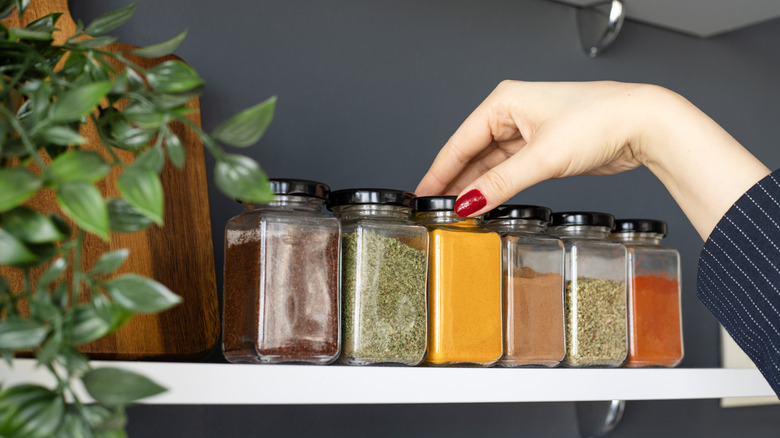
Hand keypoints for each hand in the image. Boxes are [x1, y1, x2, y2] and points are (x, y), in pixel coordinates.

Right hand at [415, 80, 768, 238]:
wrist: (645, 125)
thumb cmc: (600, 121)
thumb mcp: (542, 157)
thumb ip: (501, 183)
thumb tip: (467, 204)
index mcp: (505, 102)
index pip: (460, 142)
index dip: (440, 171)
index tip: (423, 195)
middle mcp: (513, 113)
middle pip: (473, 153)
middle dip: (456, 181)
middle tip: (436, 209)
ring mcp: (529, 131)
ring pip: (492, 164)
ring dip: (477, 187)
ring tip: (457, 212)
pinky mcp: (545, 149)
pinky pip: (510, 170)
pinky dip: (498, 187)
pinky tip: (486, 202)